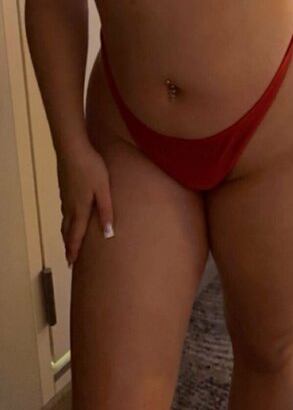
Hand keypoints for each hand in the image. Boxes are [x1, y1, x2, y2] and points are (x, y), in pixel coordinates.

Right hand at [57, 143, 114, 266]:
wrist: (72, 149)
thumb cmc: (91, 168)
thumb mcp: (103, 189)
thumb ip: (106, 211)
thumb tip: (108, 235)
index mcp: (80, 209)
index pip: (76, 235)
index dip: (74, 249)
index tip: (71, 263)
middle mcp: (69, 206)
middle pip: (67, 230)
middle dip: (68, 244)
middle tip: (69, 258)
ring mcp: (65, 196)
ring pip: (65, 219)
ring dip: (66, 233)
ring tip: (68, 240)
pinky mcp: (64, 186)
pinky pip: (64, 209)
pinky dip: (66, 219)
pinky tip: (69, 215)